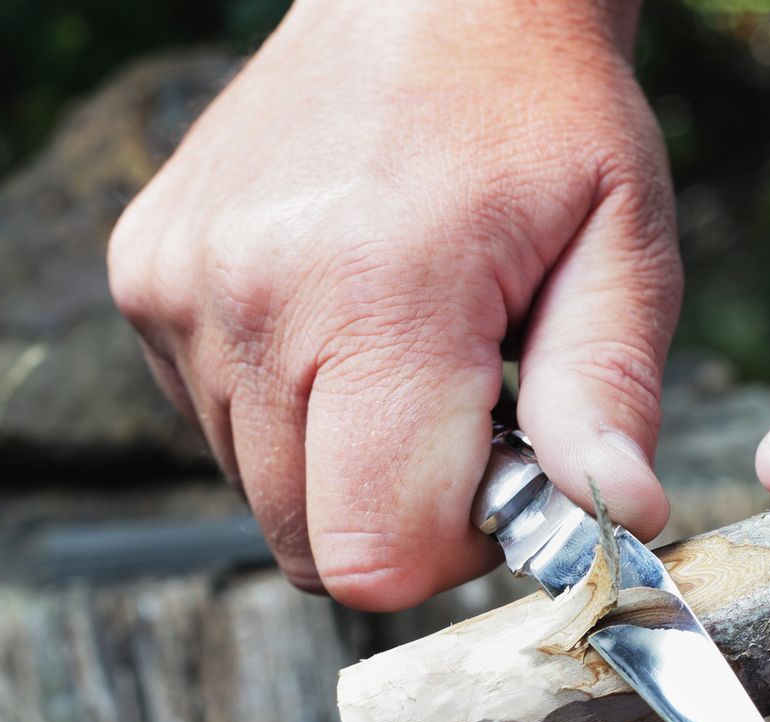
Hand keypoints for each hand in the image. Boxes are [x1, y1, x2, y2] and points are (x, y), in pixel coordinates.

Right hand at [108, 0, 679, 608]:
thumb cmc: (540, 117)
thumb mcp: (621, 246)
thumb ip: (608, 395)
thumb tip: (618, 516)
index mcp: (377, 295)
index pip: (378, 553)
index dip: (453, 555)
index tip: (504, 481)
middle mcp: (250, 300)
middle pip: (311, 545)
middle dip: (402, 520)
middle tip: (467, 421)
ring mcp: (181, 291)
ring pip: (264, 496)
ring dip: (349, 469)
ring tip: (410, 364)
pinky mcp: (148, 283)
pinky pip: (225, 431)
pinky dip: (295, 419)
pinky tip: (347, 337)